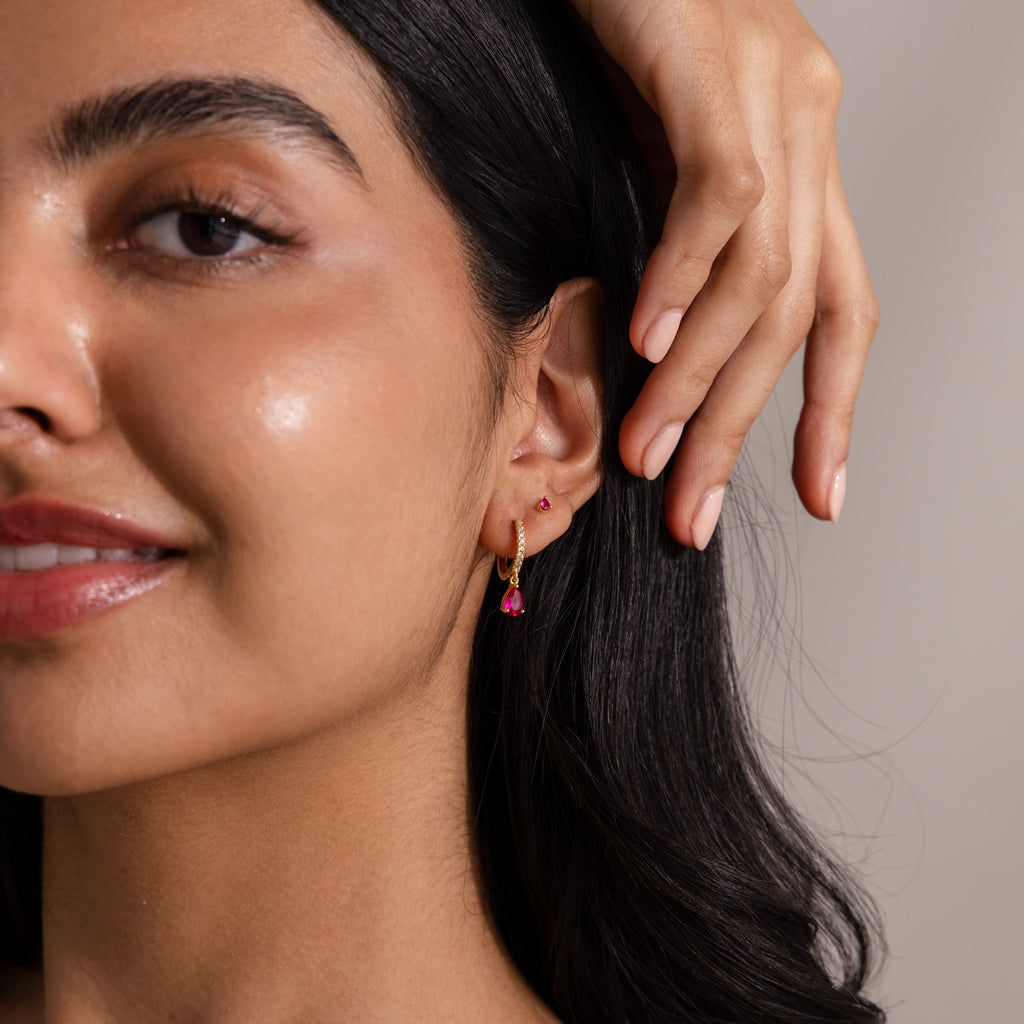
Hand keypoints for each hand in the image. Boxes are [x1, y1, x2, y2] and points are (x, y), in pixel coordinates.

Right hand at [569, 0, 879, 547]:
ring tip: (649, 455)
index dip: (834, 409)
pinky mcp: (721, 73)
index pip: (843, 308)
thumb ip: (678, 241)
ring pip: (761, 278)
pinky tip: (646, 344)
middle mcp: (811, 135)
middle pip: (797, 318)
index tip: (820, 494)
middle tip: (689, 514)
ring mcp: (776, 100)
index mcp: (804, 163)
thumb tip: (654, 345)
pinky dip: (681, 281)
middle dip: (744, 431)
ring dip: (700, 382)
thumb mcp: (660, 155)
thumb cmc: (621, 30)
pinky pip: (719, 200)